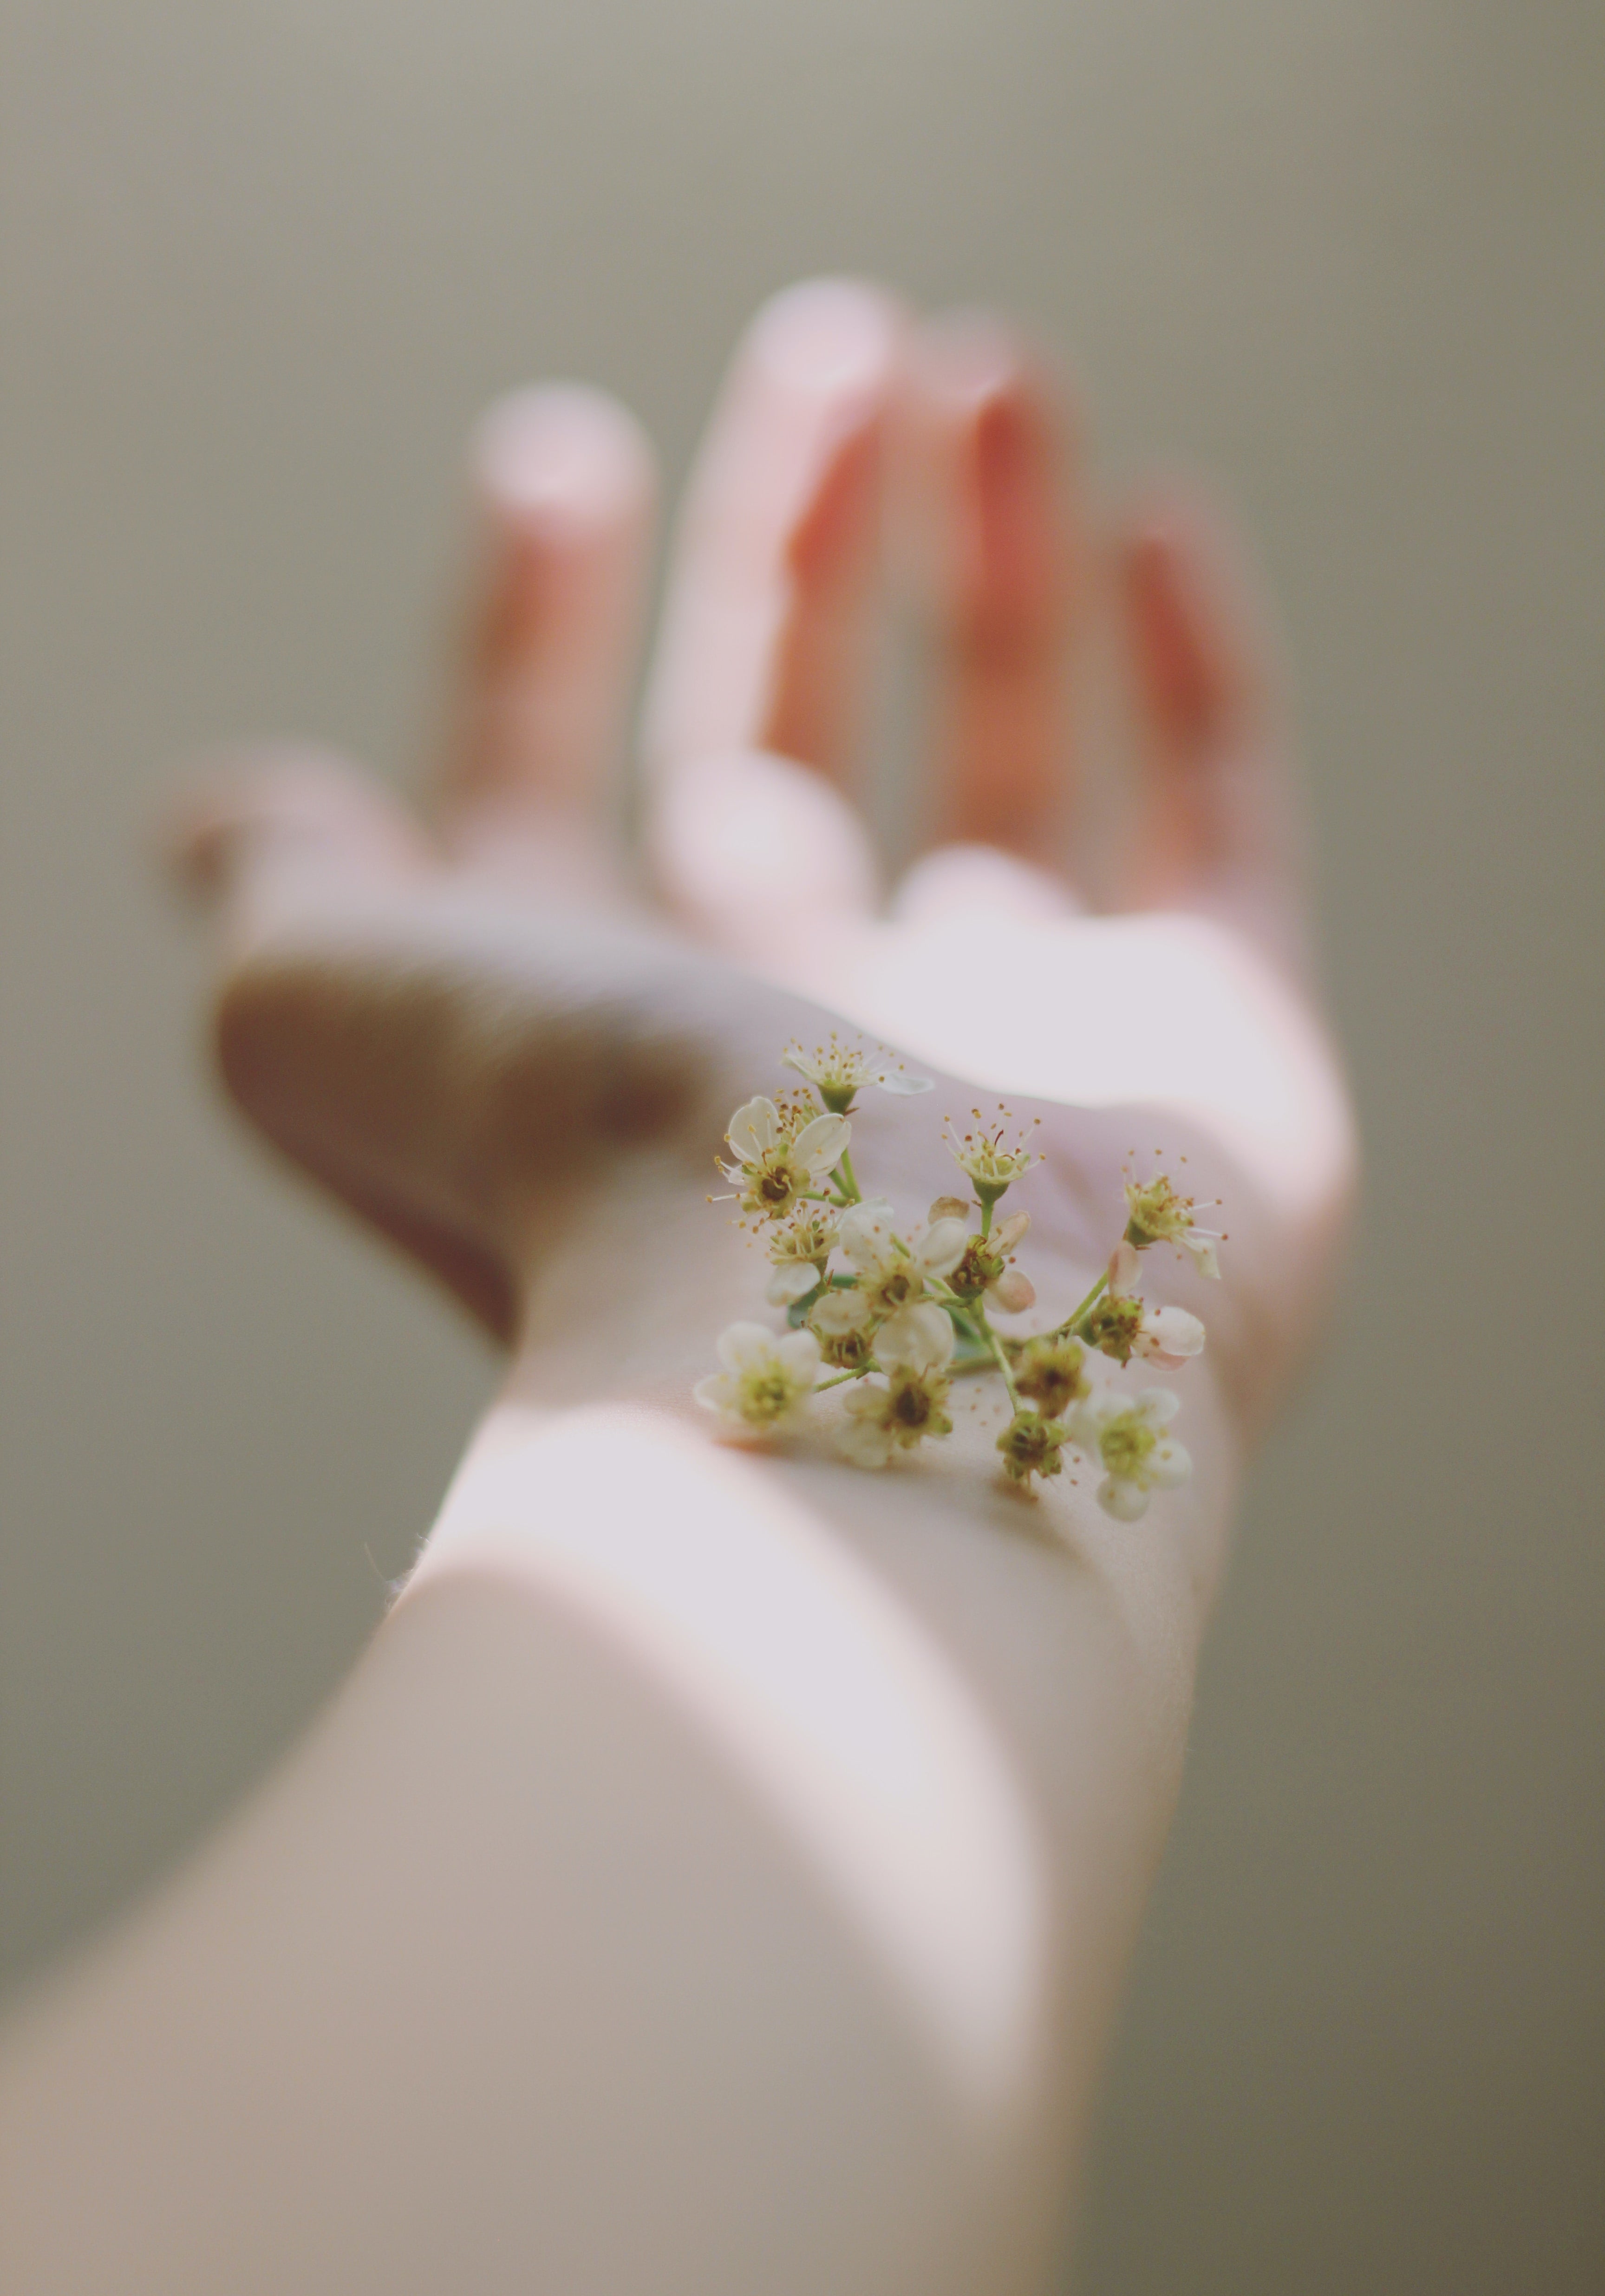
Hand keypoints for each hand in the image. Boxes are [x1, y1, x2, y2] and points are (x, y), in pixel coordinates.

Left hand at [173, 279, 1353, 1438]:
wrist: (873, 1339)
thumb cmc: (583, 1171)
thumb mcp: (333, 1007)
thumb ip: (288, 889)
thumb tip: (225, 811)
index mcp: (600, 1040)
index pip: (553, 794)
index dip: (537, 628)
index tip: (556, 456)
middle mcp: (806, 1046)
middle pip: (785, 750)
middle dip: (796, 544)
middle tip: (833, 338)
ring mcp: (1027, 1047)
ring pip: (1003, 755)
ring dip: (989, 551)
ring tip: (985, 362)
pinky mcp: (1219, 1044)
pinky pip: (1220, 825)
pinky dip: (1194, 674)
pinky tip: (1154, 514)